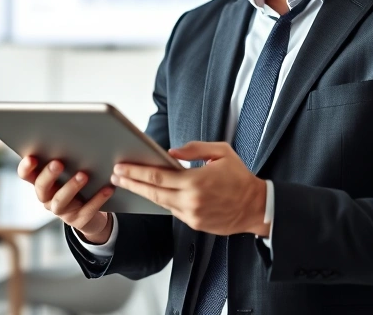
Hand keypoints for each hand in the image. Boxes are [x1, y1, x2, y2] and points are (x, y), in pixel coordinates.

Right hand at [17, 156, 115, 243]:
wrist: (92, 214)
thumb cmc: (78, 184)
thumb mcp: (70, 171)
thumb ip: (67, 158)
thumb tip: (74, 135)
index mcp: (42, 183)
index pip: (27, 175)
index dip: (26, 168)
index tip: (32, 157)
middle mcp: (47, 198)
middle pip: (42, 187)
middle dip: (49, 175)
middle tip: (58, 163)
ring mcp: (62, 211)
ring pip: (61, 201)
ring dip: (71, 187)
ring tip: (83, 175)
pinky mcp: (78, 220)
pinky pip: (87, 210)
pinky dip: (97, 199)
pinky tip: (107, 188)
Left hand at [111, 141, 268, 236]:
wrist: (256, 207)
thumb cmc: (239, 177)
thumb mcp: (221, 152)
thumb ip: (195, 148)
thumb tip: (171, 152)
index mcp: (195, 181)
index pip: (157, 176)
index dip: (136, 171)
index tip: (121, 167)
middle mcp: (190, 200)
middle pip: (152, 191)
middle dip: (131, 183)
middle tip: (115, 175)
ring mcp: (191, 214)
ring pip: (160, 202)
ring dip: (142, 193)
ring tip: (127, 183)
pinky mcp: (194, 224)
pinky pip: (172, 210)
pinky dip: (160, 201)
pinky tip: (151, 193)